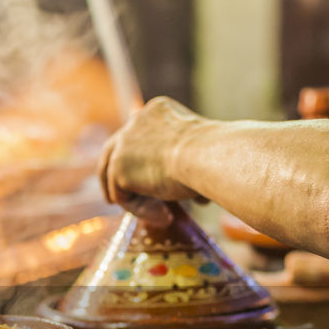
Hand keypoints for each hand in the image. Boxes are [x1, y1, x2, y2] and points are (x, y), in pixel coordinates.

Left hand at [99, 96, 205, 225]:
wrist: (207, 155)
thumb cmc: (216, 154)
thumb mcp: (202, 151)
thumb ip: (189, 165)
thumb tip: (199, 197)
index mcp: (156, 111)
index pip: (138, 136)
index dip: (138, 160)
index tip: (148, 182)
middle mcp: (134, 122)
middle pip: (113, 151)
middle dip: (115, 177)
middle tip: (115, 199)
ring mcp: (122, 144)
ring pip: (116, 178)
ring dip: (135, 200)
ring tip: (162, 216)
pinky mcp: (118, 168)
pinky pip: (123, 197)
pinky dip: (140, 210)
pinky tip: (166, 217)